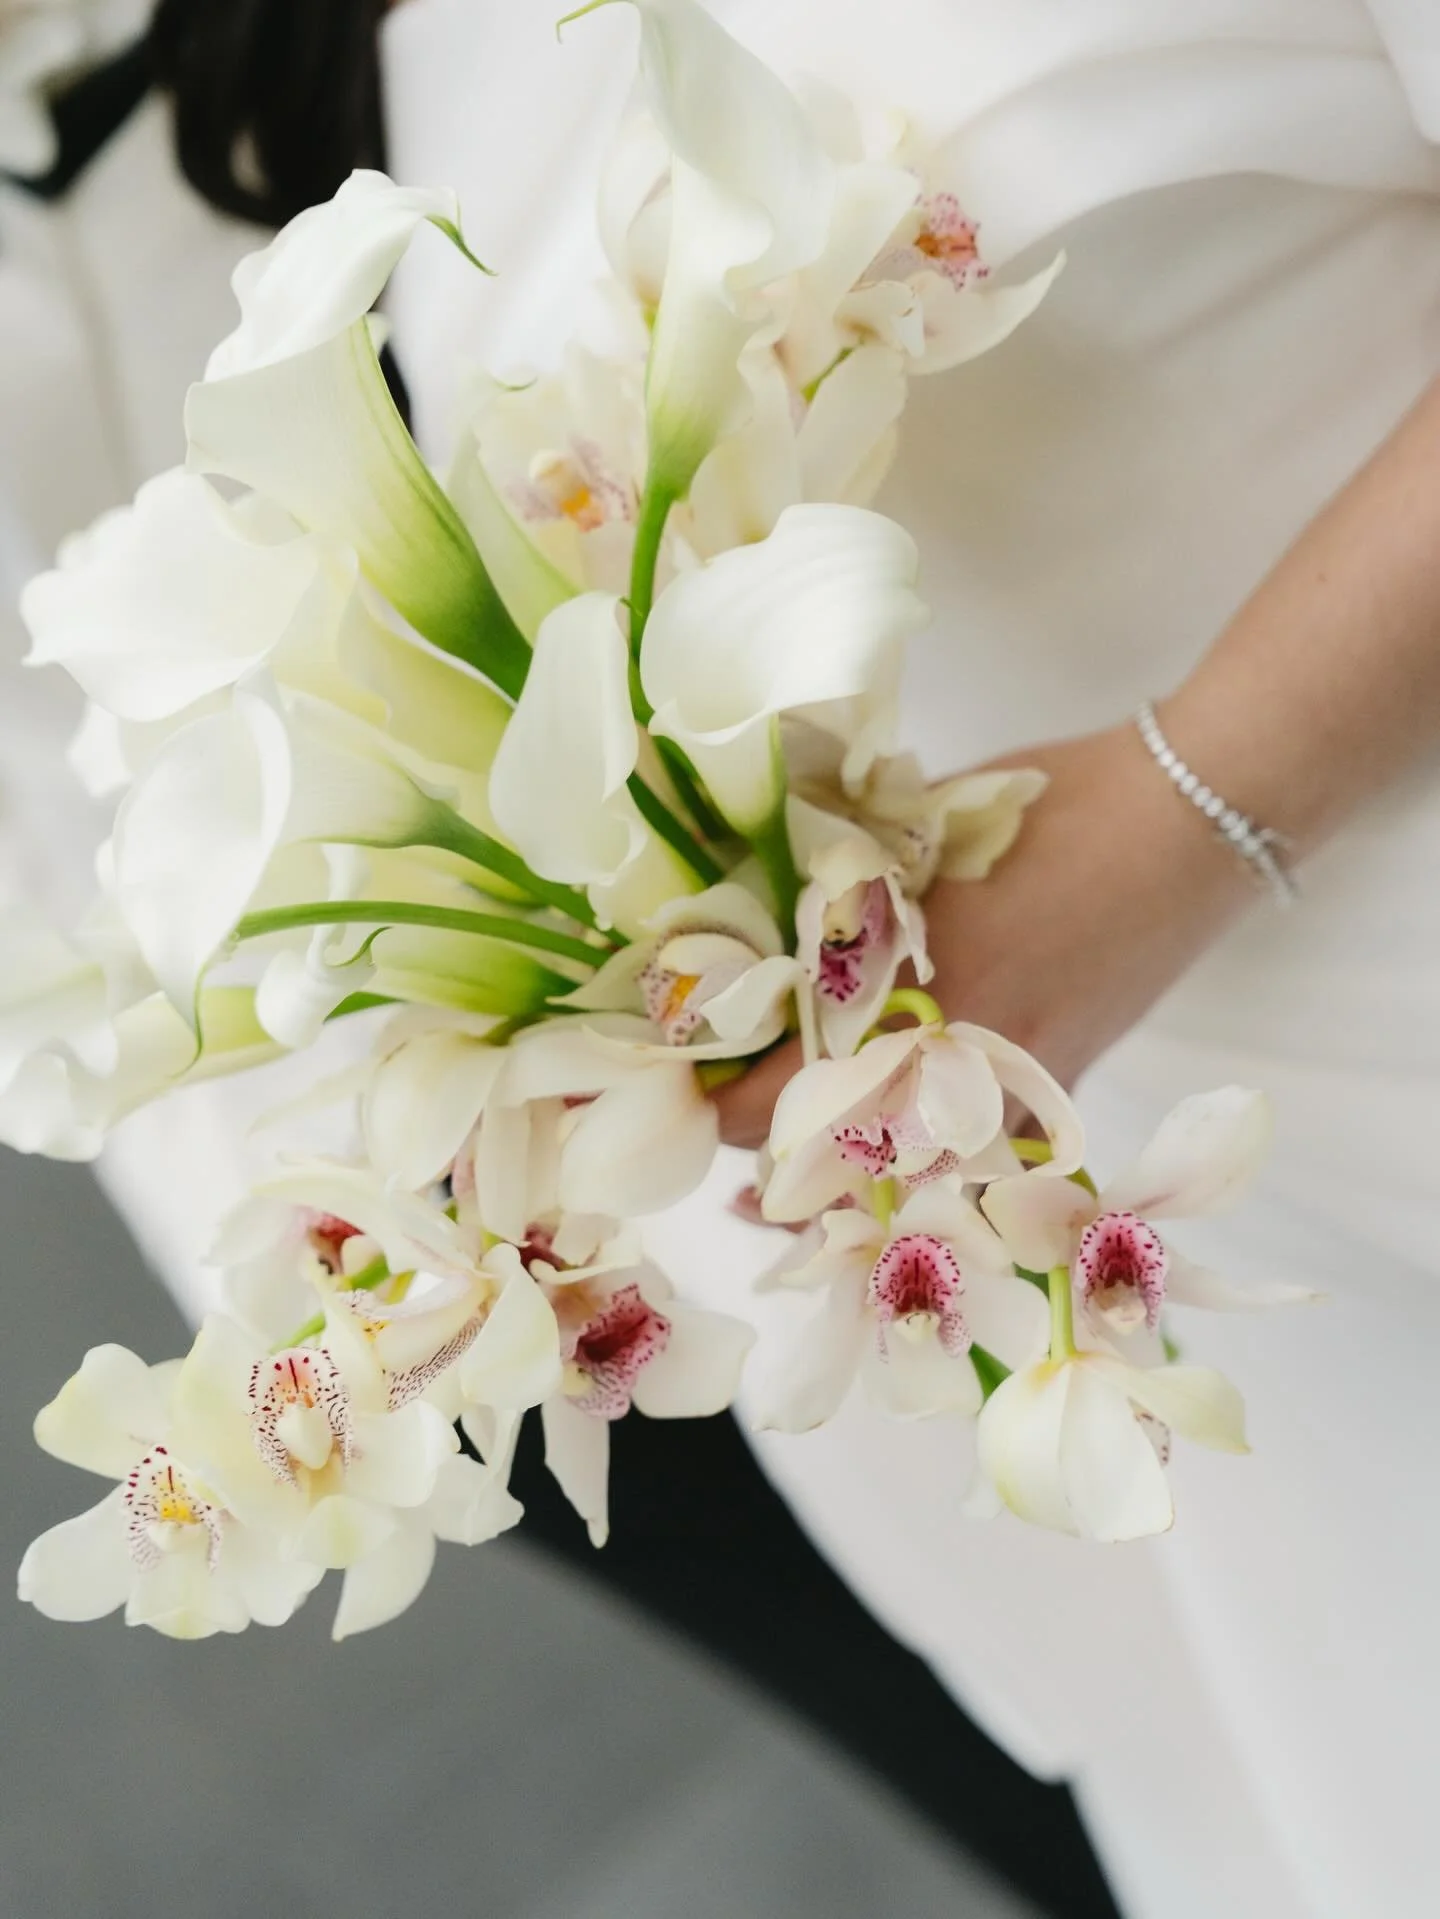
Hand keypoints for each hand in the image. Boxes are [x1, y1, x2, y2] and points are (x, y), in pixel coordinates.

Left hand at [713, 723, 1256, 1149]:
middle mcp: (949, 1072)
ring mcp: (1012, 1097)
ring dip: (845, 1179)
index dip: (713, 1105)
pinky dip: (926, 1170)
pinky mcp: (1062, 1095)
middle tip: (732, 1115)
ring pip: (903, 1185)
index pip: (770, 1102)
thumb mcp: (914, 836)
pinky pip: (978, 1165)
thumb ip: (838, 892)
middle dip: (770, 1150)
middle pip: (825, 1166)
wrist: (1188, 821)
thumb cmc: (1050, 810)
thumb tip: (760, 910)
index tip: (680, 1088)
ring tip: (799, 1158)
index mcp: (898, 1003)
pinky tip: (897, 1154)